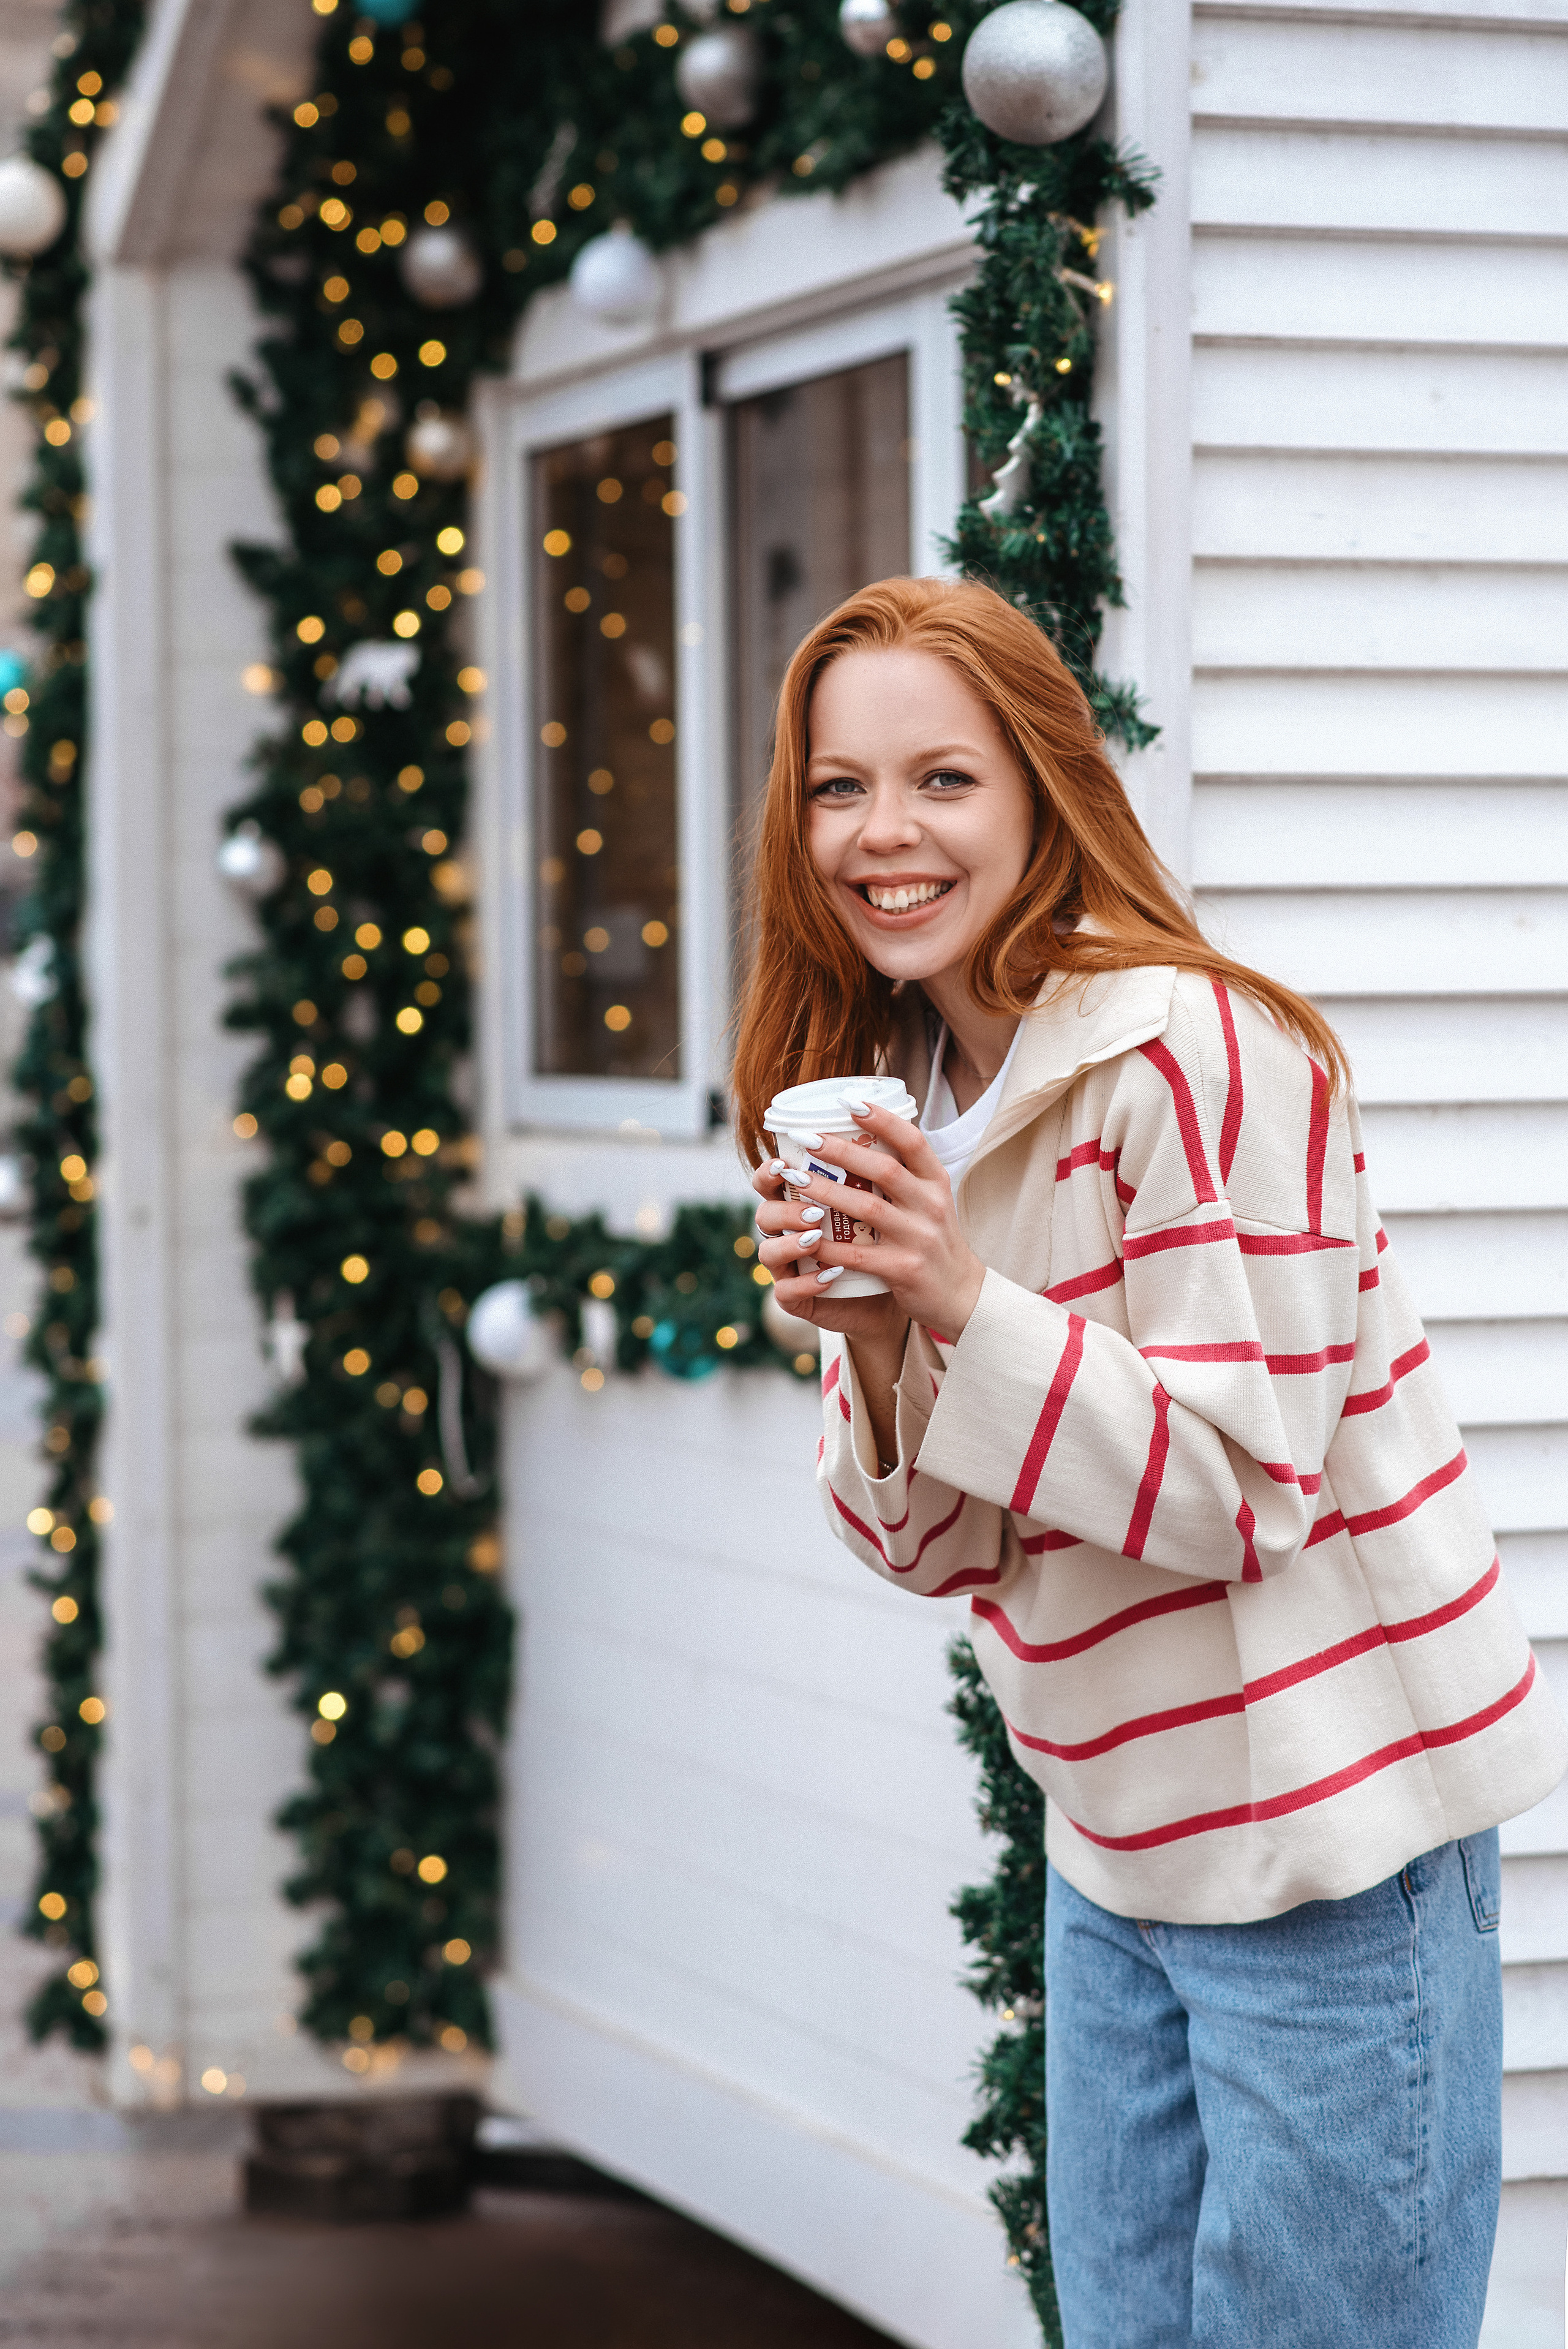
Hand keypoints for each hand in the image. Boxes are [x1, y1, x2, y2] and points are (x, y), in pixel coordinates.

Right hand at [750, 1153, 908, 1367]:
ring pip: (768, 1253)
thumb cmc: (894, 1240)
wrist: (908, 1292)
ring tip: (815, 1237)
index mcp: (804, 1202)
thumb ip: (876, 1167)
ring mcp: (792, 1267)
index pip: (771, 1181)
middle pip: (763, 1214)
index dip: (767, 1172)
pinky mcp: (800, 1299)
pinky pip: (788, 1292)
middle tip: (810, 1206)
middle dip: (783, 1208)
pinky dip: (807, 1282)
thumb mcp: (890, 1201)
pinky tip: (829, 1275)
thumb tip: (881, 1112)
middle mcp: (790, 1233)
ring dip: (790, 1244)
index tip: (783, 1161)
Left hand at [751, 1103, 985, 1349]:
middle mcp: (931, 1206)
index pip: (913, 1142)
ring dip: (826, 1191)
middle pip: (884, 1170)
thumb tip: (863, 1135)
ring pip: (866, 1208)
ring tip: (795, 1179)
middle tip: (807, 1138)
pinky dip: (829, 1245)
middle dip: (842, 1151)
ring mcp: (918, 1238)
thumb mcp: (932, 1201)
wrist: (961, 1295)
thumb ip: (906, 1174)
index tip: (850, 1102)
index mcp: (936, 1183)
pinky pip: (858, 1253)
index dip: (883, 1119)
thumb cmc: (936, 1241)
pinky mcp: (904, 1269)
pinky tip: (804, 1236)